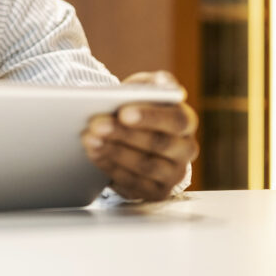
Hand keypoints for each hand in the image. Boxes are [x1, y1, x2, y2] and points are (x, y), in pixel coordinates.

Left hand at [81, 71, 198, 201]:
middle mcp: (185, 150)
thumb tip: (163, 85)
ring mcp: (173, 174)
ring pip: (145, 166)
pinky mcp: (156, 192)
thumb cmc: (140, 106)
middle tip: (96, 124)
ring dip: (114, 152)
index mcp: (186, 121)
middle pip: (158, 144)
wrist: (135, 133)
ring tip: (89, 138)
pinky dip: (111, 168)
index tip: (123, 112)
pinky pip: (134, 184)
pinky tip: (94, 154)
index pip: (175, 120)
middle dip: (124, 134)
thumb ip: (154, 83)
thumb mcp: (146, 88)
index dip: (150, 117)